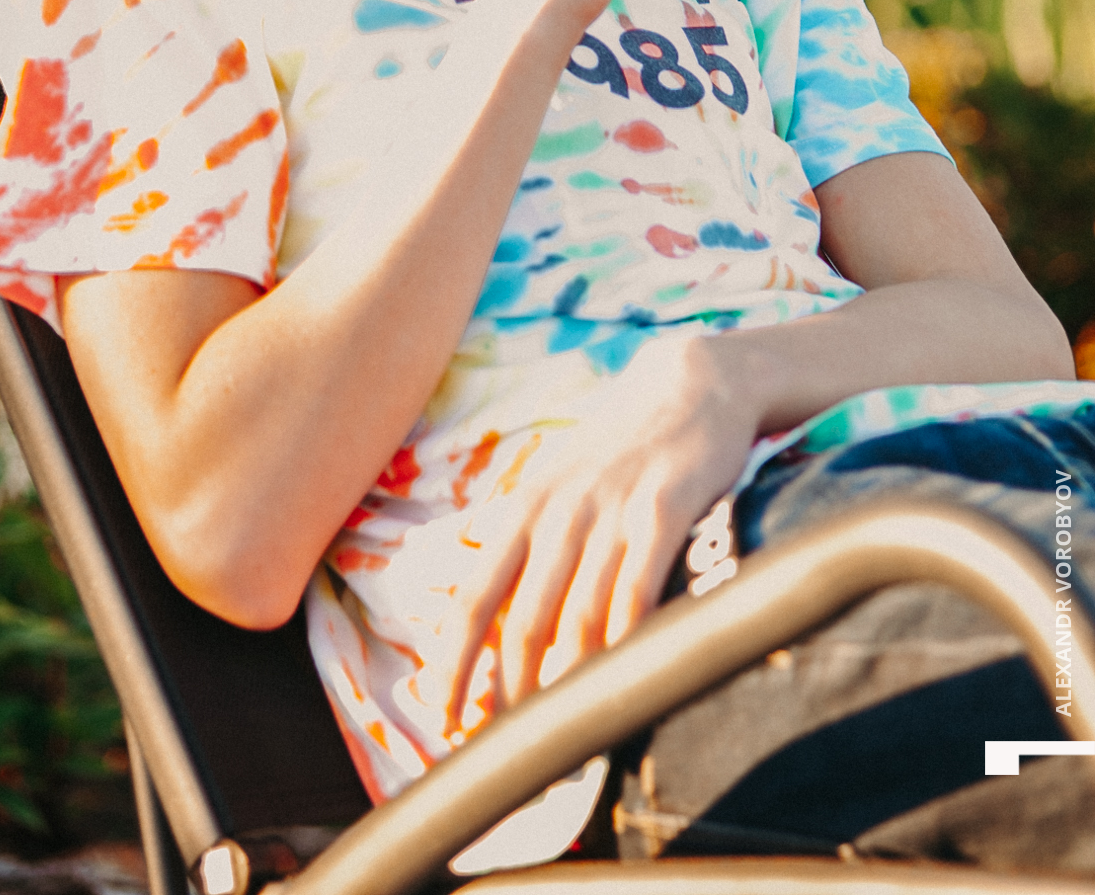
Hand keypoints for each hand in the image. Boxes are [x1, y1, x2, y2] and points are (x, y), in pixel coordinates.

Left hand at [442, 333, 756, 729]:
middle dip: (513, 696)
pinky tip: (626, 679)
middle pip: (522, 623)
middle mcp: (556, 511)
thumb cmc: (619, 447)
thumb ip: (526, 543)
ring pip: (579, 617)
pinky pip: (638, 588)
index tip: (444, 718)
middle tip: (516, 750)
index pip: (471, 598)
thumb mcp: (556, 481)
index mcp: (522, 508)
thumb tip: (484, 612)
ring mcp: (609, 510)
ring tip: (572, 737)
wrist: (688, 383)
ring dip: (572, 686)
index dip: (454, 665)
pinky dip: (627, 640)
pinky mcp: (663, 509)